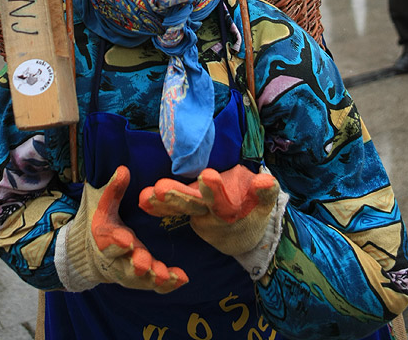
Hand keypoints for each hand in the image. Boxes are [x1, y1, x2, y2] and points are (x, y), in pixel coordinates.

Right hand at [64, 166, 187, 292]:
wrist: (94, 253)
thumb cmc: (103, 223)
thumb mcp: (104, 205)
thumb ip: (114, 190)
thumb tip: (123, 169)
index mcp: (104, 237)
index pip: (107, 241)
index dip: (116, 242)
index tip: (126, 241)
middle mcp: (115, 259)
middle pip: (124, 266)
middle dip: (135, 265)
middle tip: (146, 264)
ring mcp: (129, 271)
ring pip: (140, 279)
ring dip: (153, 278)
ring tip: (166, 276)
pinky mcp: (143, 278)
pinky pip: (154, 284)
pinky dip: (167, 284)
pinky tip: (181, 278)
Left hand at [140, 165, 278, 256]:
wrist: (244, 232)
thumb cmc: (254, 207)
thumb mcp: (264, 201)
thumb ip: (265, 192)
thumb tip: (266, 182)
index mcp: (230, 211)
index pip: (222, 202)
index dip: (214, 191)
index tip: (206, 176)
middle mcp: (211, 216)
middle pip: (193, 207)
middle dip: (177, 197)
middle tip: (160, 188)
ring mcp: (198, 217)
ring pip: (179, 209)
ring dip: (161, 203)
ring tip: (145, 194)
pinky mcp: (188, 214)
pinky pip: (171, 211)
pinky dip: (157, 207)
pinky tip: (142, 200)